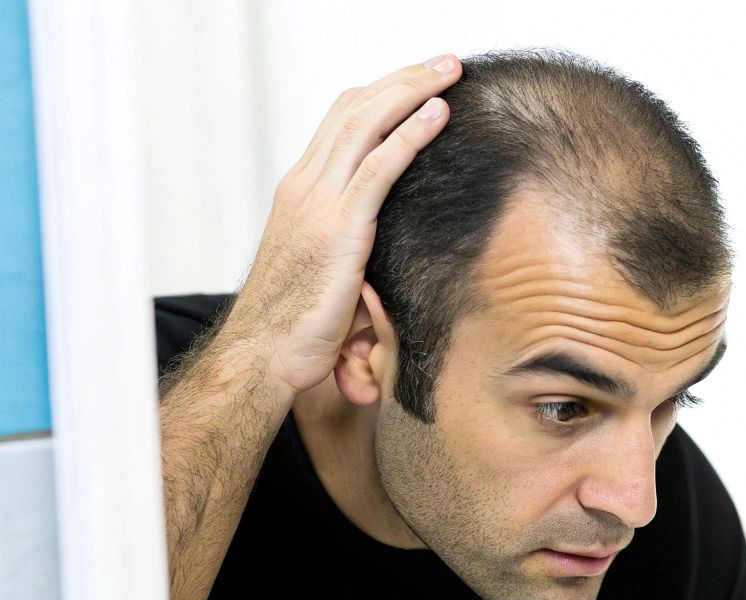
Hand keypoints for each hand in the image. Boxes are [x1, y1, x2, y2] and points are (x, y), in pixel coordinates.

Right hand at [222, 55, 462, 396]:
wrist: (262, 356)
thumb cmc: (295, 325)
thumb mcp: (329, 270)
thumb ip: (353, 242)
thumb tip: (387, 243)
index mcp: (301, 191)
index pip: (342, 121)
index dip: (382, 93)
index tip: (419, 81)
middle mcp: (305, 186)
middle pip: (355, 109)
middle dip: (402, 79)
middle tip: (444, 63)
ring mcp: (318, 205)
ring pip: (366, 124)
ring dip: (412, 91)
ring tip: (449, 72)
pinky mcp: (338, 229)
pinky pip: (379, 167)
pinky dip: (411, 134)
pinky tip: (439, 114)